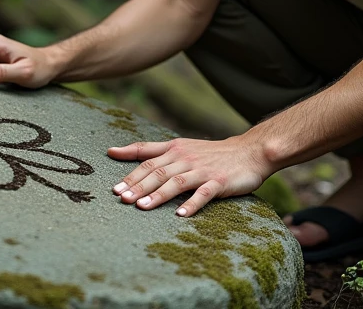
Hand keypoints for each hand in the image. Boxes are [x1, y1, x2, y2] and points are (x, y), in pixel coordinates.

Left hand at [107, 136, 272, 216]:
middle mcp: (185, 158)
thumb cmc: (210, 153)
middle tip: (121, 199)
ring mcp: (202, 170)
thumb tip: (114, 151)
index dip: (130, 171)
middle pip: (158, 171)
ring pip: (176, 182)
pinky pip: (203, 193)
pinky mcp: (219, 182)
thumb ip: (150, 150)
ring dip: (158, 195)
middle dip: (138, 186)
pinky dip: (192, 204)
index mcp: (175, 149)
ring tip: (142, 208)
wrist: (248, 152)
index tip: (114, 186)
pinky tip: (180, 214)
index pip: (147, 158)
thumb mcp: (181, 146)